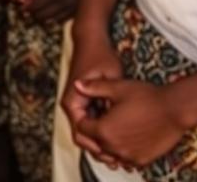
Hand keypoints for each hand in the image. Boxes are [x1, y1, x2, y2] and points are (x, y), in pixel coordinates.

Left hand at [26, 0, 78, 24]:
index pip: (34, 3)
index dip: (26, 6)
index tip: (22, 7)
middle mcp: (60, 0)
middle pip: (40, 13)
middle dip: (32, 12)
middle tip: (27, 11)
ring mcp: (69, 7)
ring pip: (51, 19)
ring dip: (42, 17)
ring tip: (37, 14)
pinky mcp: (77, 10)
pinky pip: (62, 19)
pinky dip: (54, 18)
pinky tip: (51, 15)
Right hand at [62, 27, 125, 167]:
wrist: (91, 39)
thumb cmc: (100, 55)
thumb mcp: (109, 78)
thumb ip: (109, 100)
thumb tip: (116, 122)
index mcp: (72, 101)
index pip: (80, 133)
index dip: (99, 146)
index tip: (116, 151)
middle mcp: (71, 105)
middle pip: (84, 136)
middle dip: (101, 147)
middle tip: (122, 157)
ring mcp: (77, 103)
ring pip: (89, 130)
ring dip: (104, 139)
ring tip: (125, 148)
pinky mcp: (84, 102)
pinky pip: (93, 121)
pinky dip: (105, 128)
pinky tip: (122, 133)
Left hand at [76, 78, 187, 167]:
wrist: (174, 110)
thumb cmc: (146, 97)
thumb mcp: (117, 88)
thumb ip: (94, 88)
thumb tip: (77, 85)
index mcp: (104, 130)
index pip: (82, 128)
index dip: (83, 117)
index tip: (90, 109)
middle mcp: (114, 148)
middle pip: (93, 143)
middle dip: (93, 131)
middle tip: (99, 117)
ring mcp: (129, 157)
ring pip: (108, 154)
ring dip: (106, 142)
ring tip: (112, 126)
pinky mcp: (141, 161)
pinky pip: (123, 159)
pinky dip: (120, 150)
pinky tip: (125, 136)